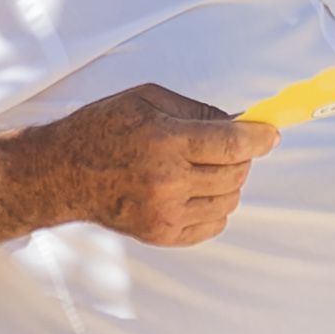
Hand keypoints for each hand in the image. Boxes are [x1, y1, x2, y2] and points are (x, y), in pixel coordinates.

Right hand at [36, 85, 276, 246]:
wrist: (63, 172)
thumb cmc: (104, 127)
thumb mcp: (148, 98)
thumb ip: (196, 110)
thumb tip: (238, 122)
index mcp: (165, 140)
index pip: (233, 143)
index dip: (260, 137)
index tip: (271, 133)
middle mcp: (168, 181)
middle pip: (236, 173)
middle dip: (242, 156)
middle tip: (228, 146)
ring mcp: (165, 212)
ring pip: (228, 200)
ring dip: (228, 182)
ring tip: (205, 168)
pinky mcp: (161, 234)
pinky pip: (212, 225)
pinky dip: (215, 207)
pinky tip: (196, 191)